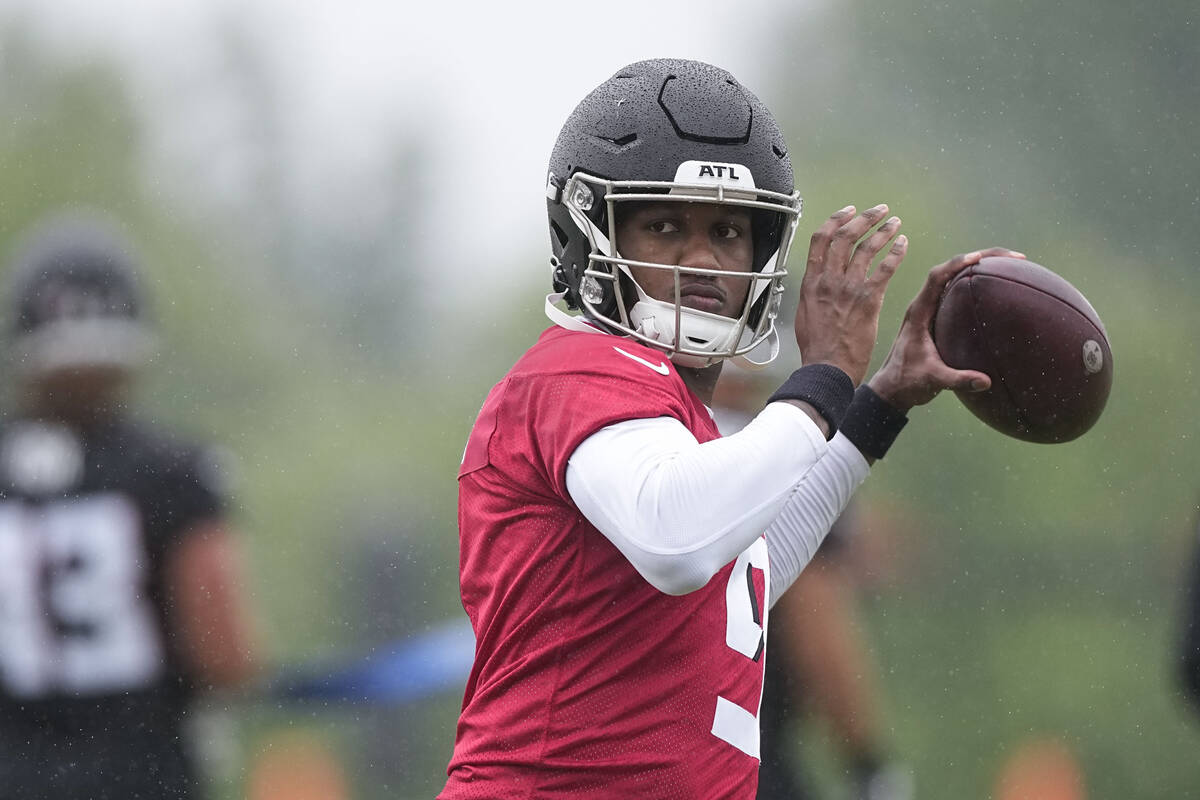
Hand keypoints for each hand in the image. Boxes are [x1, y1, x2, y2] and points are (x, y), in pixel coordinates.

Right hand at [795, 204, 905, 384]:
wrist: (828, 367)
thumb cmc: (817, 347)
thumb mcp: (805, 313)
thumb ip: (813, 293)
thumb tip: (817, 283)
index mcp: (811, 281)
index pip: (821, 239)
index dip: (836, 219)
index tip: (849, 211)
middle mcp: (829, 279)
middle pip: (846, 236)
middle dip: (864, 218)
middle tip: (879, 211)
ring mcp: (849, 288)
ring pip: (867, 247)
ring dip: (883, 231)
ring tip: (894, 223)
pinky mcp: (868, 299)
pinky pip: (885, 268)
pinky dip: (896, 252)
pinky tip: (903, 245)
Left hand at [867, 247, 1025, 411]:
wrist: (891, 389)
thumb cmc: (907, 382)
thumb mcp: (932, 381)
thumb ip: (957, 380)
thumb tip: (986, 382)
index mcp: (918, 312)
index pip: (936, 278)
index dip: (956, 264)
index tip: (979, 256)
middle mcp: (924, 305)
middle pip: (950, 269)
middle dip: (981, 257)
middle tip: (1015, 256)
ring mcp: (930, 310)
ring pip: (955, 278)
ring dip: (981, 267)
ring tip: (1013, 264)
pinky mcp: (937, 317)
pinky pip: (958, 292)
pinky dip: (977, 284)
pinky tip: (999, 286)